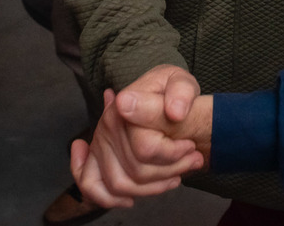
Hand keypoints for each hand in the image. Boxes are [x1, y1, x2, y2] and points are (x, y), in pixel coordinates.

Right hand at [71, 65, 204, 207]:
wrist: (161, 93)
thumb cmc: (171, 90)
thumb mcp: (182, 82)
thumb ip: (181, 93)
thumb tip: (174, 112)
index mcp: (125, 106)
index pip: (146, 148)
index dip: (174, 153)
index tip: (191, 146)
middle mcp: (107, 126)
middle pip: (135, 171)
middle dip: (170, 171)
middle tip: (193, 160)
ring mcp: (99, 143)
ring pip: (119, 184)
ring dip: (151, 188)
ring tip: (175, 177)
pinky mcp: (96, 157)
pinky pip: (90, 185)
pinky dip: (108, 198)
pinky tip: (130, 199)